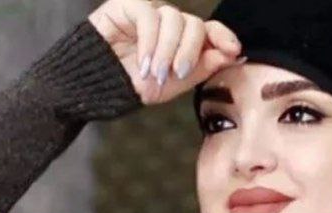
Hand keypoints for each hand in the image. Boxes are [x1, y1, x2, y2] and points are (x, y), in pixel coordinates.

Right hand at [87, 0, 243, 104]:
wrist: (98, 86)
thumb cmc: (134, 86)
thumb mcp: (174, 84)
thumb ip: (202, 67)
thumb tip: (232, 54)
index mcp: (183, 41)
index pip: (209, 31)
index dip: (223, 36)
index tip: (233, 50)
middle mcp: (169, 24)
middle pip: (194, 24)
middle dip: (190, 50)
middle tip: (178, 72)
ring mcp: (150, 13)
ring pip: (173, 18)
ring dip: (168, 50)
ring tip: (155, 73)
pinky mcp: (128, 6)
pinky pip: (149, 17)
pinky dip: (150, 42)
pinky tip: (144, 63)